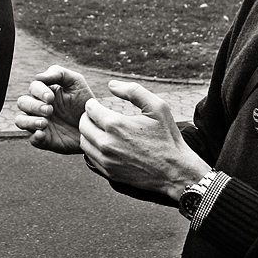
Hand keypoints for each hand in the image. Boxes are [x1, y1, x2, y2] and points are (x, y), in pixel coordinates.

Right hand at [15, 64, 94, 153]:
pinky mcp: (45, 140)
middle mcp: (39, 107)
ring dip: (29, 121)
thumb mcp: (76, 82)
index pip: (33, 87)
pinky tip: (43, 134)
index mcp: (45, 92)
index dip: (39, 91)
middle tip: (49, 110)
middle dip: (34, 106)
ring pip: (20, 121)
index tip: (51, 98)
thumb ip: (59, 73)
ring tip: (44, 123)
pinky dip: (35, 136)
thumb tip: (38, 76)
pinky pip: (32, 139)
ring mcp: (40, 124)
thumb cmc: (84, 102)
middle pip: (22, 103)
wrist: (96, 125)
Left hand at [79, 80, 209, 198]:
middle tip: (99, 116)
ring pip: (84, 142)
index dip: (93, 104)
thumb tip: (111, 85)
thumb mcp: (157, 106)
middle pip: (82, 125)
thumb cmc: (167, 137)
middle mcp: (107, 144)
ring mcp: (106, 160)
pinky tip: (106, 144)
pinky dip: (94, 148)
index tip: (100, 104)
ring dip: (89, 133)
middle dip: (88, 117)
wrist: (175, 171)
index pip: (89, 109)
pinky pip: (90, 157)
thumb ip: (133, 91)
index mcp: (116, 125)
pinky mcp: (108, 172)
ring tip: (102, 129)